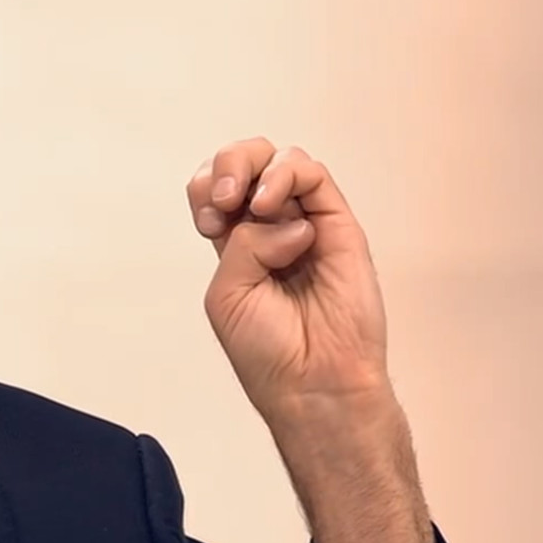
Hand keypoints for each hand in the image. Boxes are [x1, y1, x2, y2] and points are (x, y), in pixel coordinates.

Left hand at [186, 138, 389, 422]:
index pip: (213, 187)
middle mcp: (270, 227)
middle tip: (223, 199)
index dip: (204, 188)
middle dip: (227, 164)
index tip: (208, 222)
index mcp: (235, 243)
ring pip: (281, 161)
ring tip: (253, 206)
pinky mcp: (338, 225)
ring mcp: (305, 223)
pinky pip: (313, 176)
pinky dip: (286, 177)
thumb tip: (287, 220)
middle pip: (246, 162)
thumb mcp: (226, 293)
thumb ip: (241, 245)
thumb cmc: (269, 350)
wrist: (313, 382)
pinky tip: (270, 208)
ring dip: (254, 169)